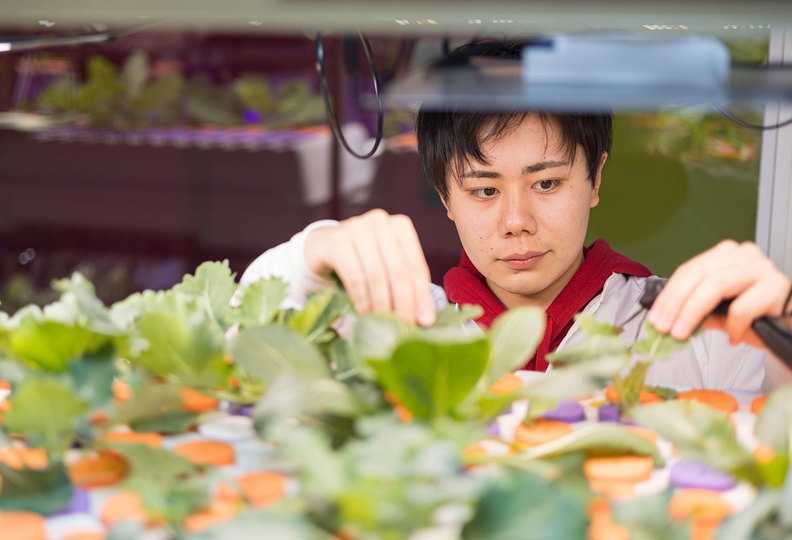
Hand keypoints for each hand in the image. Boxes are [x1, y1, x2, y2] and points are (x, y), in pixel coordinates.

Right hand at [305, 209, 435, 325]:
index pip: (416, 266)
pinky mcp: (336, 242)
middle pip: (398, 270)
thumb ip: (405, 285)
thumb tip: (424, 318)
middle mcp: (380, 222)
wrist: (322, 247)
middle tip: (404, 327)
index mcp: (401, 226)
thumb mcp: (386, 265)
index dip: (422, 296)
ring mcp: (356, 229)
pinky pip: (355, 276)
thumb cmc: (362, 259)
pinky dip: (362, 299)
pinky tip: (364, 313)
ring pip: (377, 275)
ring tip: (383, 324)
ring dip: (382, 304)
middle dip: (403, 303)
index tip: (425, 321)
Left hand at [649, 240, 791, 344]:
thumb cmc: (758, 315)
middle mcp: (742, 255)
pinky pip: (742, 307)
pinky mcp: (777, 286)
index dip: (668, 295)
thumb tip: (667, 320)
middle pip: (697, 275)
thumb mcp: (721, 312)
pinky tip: (732, 337)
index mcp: (725, 256)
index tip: (655, 317)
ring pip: (714, 285)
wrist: (791, 326)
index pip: (688, 271)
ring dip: (692, 312)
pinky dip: (731, 325)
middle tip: (664, 327)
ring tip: (682, 333)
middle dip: (675, 304)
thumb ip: (698, 311)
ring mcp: (760, 267)